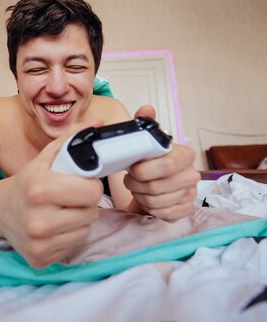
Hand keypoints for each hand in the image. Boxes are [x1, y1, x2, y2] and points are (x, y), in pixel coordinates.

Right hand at [0, 122, 103, 267]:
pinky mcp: (40, 259)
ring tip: (61, 210)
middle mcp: (38, 219)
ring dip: (79, 220)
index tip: (79, 182)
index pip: (92, 191)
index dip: (89, 185)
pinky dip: (68, 235)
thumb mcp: (44, 158)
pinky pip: (73, 245)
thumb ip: (72, 138)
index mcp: (40, 189)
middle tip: (70, 197)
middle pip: (92, 212)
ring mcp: (38, 242)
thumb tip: (99, 122)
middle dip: (85, 203)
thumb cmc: (24, 182)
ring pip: (85, 230)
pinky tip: (54, 226)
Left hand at [123, 106, 200, 220]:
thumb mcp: (147, 143)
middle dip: (137, 184)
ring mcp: (190, 194)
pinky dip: (148, 208)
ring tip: (137, 188)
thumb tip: (146, 109)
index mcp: (185, 155)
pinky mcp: (184, 211)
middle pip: (157, 185)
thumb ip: (145, 125)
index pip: (168, 163)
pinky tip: (146, 199)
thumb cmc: (151, 163)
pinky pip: (160, 213)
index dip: (145, 169)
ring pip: (155, 201)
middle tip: (129, 179)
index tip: (132, 168)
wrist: (156, 186)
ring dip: (140, 195)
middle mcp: (192, 175)